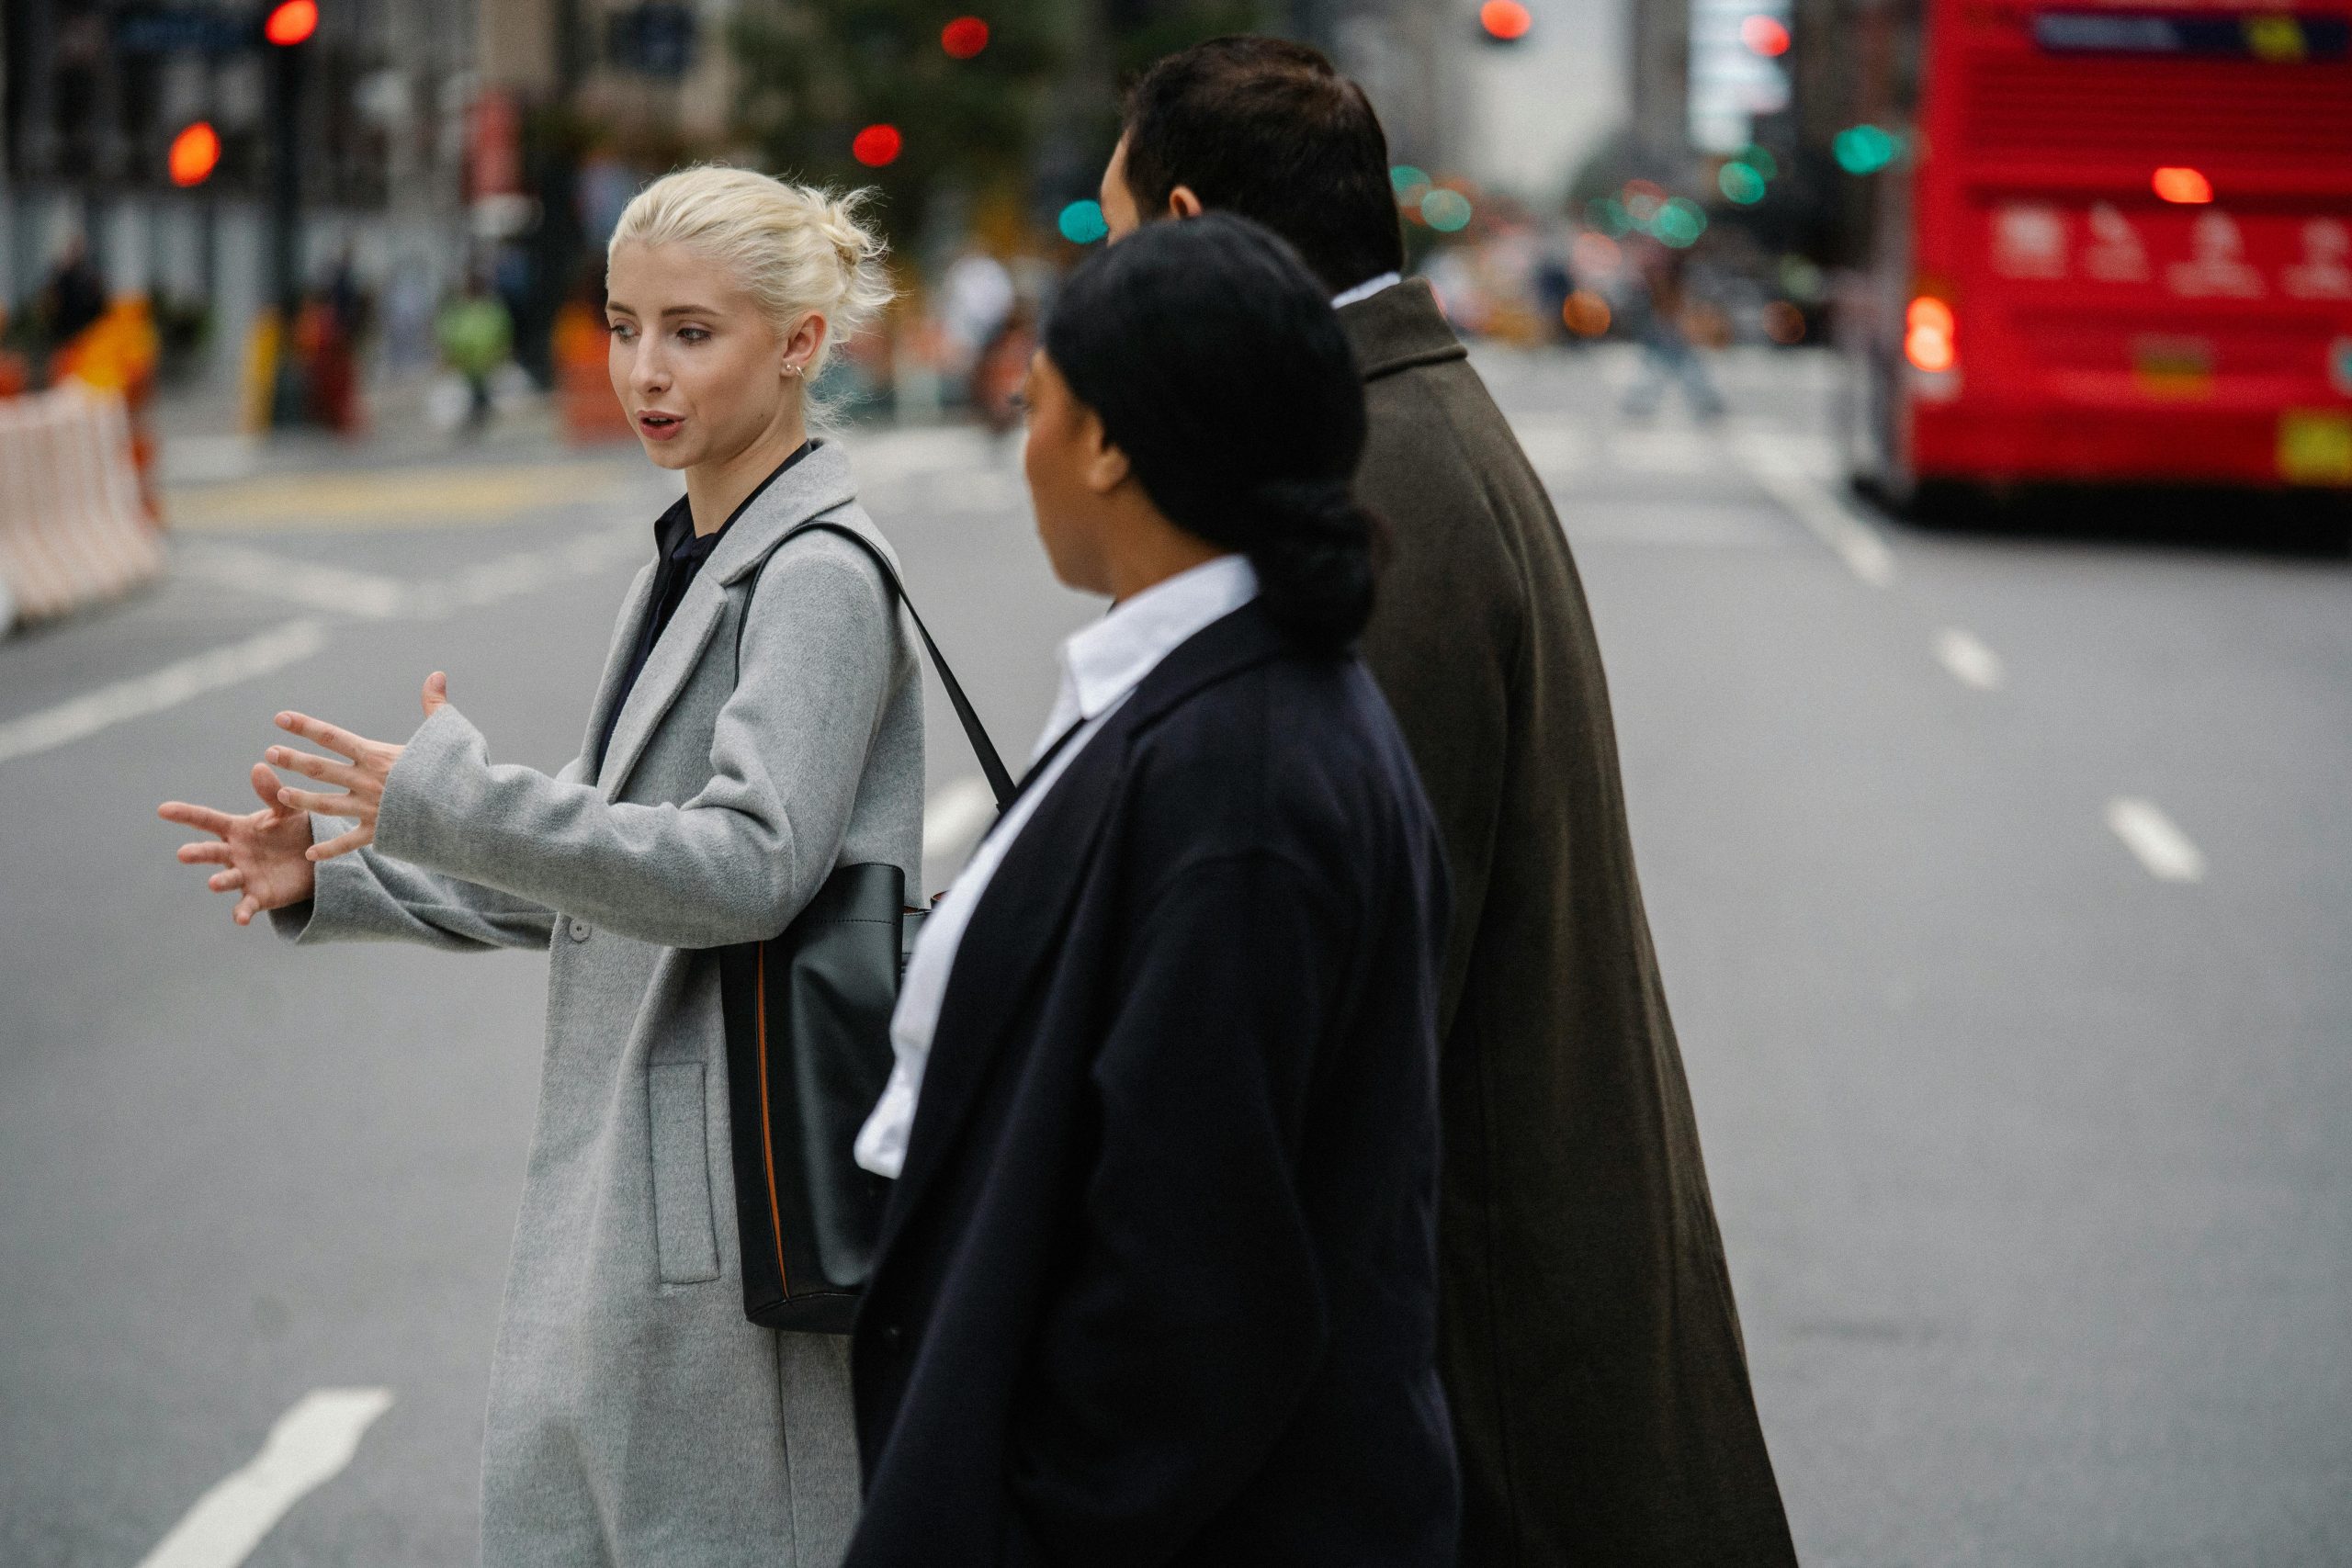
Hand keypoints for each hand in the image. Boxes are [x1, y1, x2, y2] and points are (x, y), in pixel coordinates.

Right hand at [159, 763, 318, 924]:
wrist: (315, 860)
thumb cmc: (293, 831)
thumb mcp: (286, 811)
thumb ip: (272, 794)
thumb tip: (258, 767)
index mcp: (237, 829)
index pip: (206, 820)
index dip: (185, 814)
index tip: (163, 809)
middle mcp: (234, 853)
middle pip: (211, 852)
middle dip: (197, 853)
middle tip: (183, 854)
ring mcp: (244, 876)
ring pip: (226, 879)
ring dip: (219, 881)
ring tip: (213, 883)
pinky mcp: (259, 896)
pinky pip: (247, 905)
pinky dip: (242, 912)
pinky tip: (240, 919)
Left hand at [263, 672, 449, 862]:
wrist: (467, 812)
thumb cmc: (458, 771)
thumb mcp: (447, 733)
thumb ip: (434, 704)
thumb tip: (436, 673)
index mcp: (378, 756)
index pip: (333, 737)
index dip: (305, 726)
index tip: (280, 718)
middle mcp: (368, 782)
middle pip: (322, 768)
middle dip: (294, 759)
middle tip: (269, 752)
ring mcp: (371, 809)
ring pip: (327, 804)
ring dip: (301, 798)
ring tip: (279, 793)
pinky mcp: (379, 833)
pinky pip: (348, 843)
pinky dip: (329, 849)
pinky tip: (309, 855)